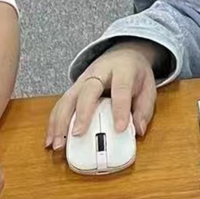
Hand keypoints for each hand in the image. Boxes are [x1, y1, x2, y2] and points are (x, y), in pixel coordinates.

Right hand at [46, 40, 161, 149]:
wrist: (123, 54)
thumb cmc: (135, 74)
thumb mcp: (148, 88)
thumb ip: (144, 109)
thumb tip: (138, 131)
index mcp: (122, 70)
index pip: (121, 89)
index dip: (120, 109)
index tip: (119, 129)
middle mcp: (99, 73)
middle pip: (87, 91)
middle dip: (82, 113)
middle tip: (78, 134)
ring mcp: (82, 79)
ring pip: (68, 98)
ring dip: (60, 122)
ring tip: (58, 144)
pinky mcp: (73, 88)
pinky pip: (61, 105)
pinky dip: (54, 123)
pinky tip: (51, 140)